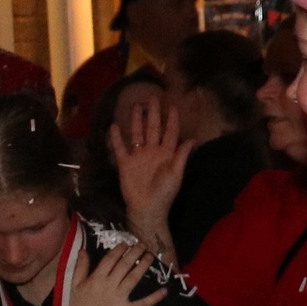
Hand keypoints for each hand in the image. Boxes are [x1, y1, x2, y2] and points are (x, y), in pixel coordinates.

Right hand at [63, 238, 162, 305]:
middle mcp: (109, 286)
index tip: (127, 243)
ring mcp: (119, 299)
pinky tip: (164, 290)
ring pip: (134, 278)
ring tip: (150, 256)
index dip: (120, 250)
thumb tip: (83, 250)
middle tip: (143, 244)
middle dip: (135, 253)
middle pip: (124, 265)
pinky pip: (142, 304)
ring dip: (143, 266)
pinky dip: (154, 298)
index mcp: (95, 279)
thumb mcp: (72, 286)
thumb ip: (80, 268)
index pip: (110, 259)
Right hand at [108, 97, 186, 250]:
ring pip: (137, 134)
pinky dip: (117, 138)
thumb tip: (192, 139)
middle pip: (153, 128)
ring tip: (136, 106)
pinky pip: (120, 148)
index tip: (173, 106)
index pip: (170, 133)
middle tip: (153, 98)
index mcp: (167, 153)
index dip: (172, 120)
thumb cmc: (165, 192)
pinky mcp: (126, 163)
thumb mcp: (177, 174)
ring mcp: (139, 156)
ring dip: (136, 121)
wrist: (147, 207)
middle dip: (153, 114)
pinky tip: (114, 126)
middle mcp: (153, 151)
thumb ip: (182, 156)